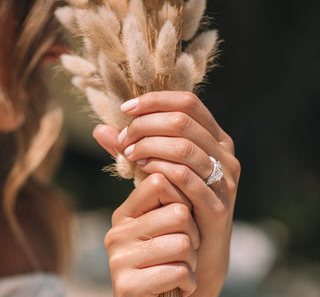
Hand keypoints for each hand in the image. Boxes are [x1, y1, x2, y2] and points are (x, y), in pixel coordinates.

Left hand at [93, 91, 239, 296]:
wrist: (200, 248)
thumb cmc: (176, 199)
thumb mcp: (155, 166)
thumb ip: (132, 147)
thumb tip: (100, 129)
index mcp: (215, 137)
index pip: (188, 103)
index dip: (155, 100)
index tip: (126, 109)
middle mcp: (225, 153)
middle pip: (182, 121)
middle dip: (146, 125)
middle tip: (124, 138)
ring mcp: (225, 179)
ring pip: (183, 147)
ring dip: (149, 145)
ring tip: (129, 153)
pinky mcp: (218, 205)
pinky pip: (184, 177)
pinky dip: (159, 167)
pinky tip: (142, 169)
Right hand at [104, 174, 199, 295]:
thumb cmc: (169, 257)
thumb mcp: (166, 224)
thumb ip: (167, 197)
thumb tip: (170, 158)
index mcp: (127, 211)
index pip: (160, 181)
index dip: (182, 198)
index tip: (183, 216)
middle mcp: (118, 231)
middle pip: (178, 213)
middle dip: (193, 234)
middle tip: (185, 247)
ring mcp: (118, 258)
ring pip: (182, 243)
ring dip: (192, 260)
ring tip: (180, 266)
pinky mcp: (126, 285)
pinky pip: (178, 271)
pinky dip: (189, 281)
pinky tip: (178, 285)